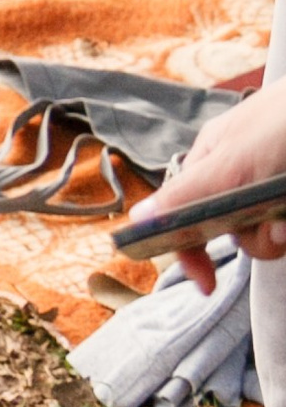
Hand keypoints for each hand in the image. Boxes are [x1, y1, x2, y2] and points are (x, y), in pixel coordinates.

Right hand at [145, 70, 285, 293]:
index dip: (190, 250)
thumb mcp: (230, 164)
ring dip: (280, 233)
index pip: (186, 214)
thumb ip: (186, 193)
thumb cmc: (282, 123)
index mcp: (211, 163)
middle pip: (234, 232)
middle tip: (276, 227)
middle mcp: (240, 177)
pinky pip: (284, 227)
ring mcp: (271, 189)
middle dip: (257, 238)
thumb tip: (136, 218)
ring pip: (267, 235)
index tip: (206, 283)